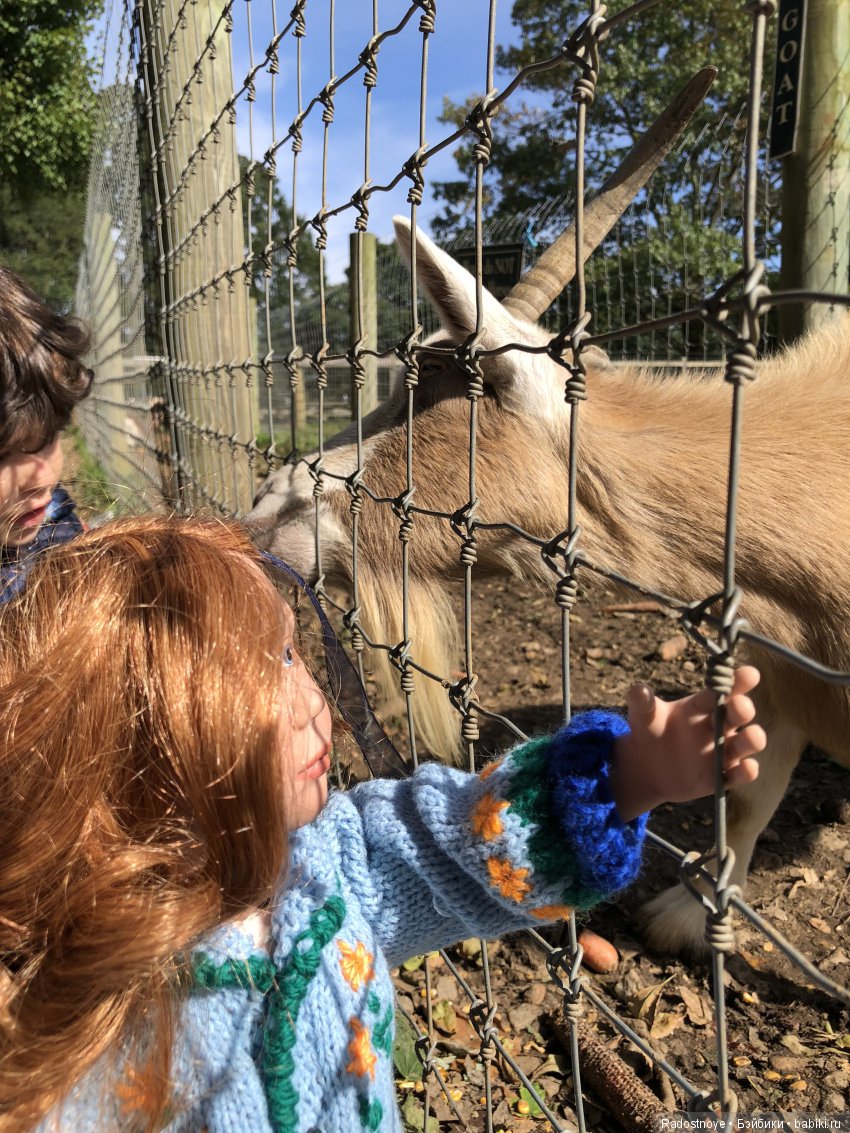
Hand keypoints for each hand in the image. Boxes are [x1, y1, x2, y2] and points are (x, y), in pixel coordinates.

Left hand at [609, 665, 765, 822]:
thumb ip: (642, 703)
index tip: (750, 673)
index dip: (739, 680)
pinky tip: (747, 767)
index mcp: (703, 705)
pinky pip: (738, 774)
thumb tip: (638, 690)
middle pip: (739, 714)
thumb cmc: (649, 732)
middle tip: (739, 706)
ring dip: (752, 739)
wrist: (645, 767)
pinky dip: (746, 771)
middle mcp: (718, 725)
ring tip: (752, 735)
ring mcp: (723, 751)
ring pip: (746, 743)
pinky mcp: (722, 776)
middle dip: (743, 708)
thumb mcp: (643, 716)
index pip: (724, 689)